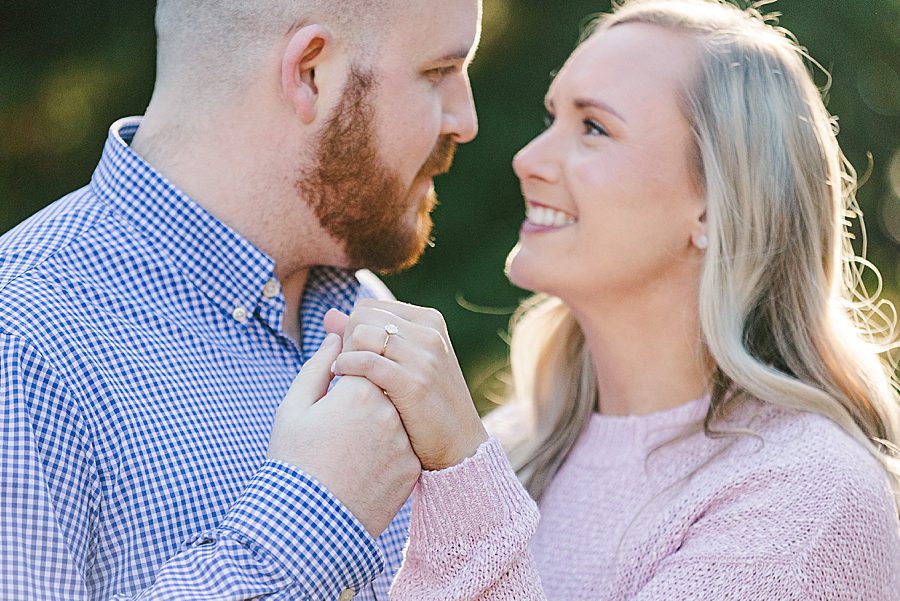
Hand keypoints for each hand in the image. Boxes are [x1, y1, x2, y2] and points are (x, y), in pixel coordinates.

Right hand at [267, 333, 420, 537]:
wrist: (305, 526)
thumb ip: (319, 365)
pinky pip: (404, 444)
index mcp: (361, 391)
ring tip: (349, 443)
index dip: (351, 364)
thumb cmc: (292, 461)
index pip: (367, 356)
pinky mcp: (412, 468)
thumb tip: (336, 336)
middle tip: (340, 420)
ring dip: (379, 419)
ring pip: (397, 414)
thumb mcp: (294, 408)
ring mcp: (405, 442)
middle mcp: (390, 412)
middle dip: (366, 392)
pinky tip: (362, 462)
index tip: (336, 380)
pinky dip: (388, 448)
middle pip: (384, 384)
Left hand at [327, 301, 488, 470]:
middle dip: (345, 340)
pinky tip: (341, 380)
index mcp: (428, 320)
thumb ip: (368, 334)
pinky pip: (366, 361)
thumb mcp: (405, 361)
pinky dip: (346, 367)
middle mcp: (429, 333)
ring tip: (343, 375)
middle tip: (345, 368)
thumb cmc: (427, 404)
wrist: (460, 445)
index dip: (350, 330)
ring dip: (344, 354)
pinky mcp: (413, 383)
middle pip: (361, 317)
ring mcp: (423, 357)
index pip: (368, 307)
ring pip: (361, 334)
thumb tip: (330, 314)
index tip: (352, 356)